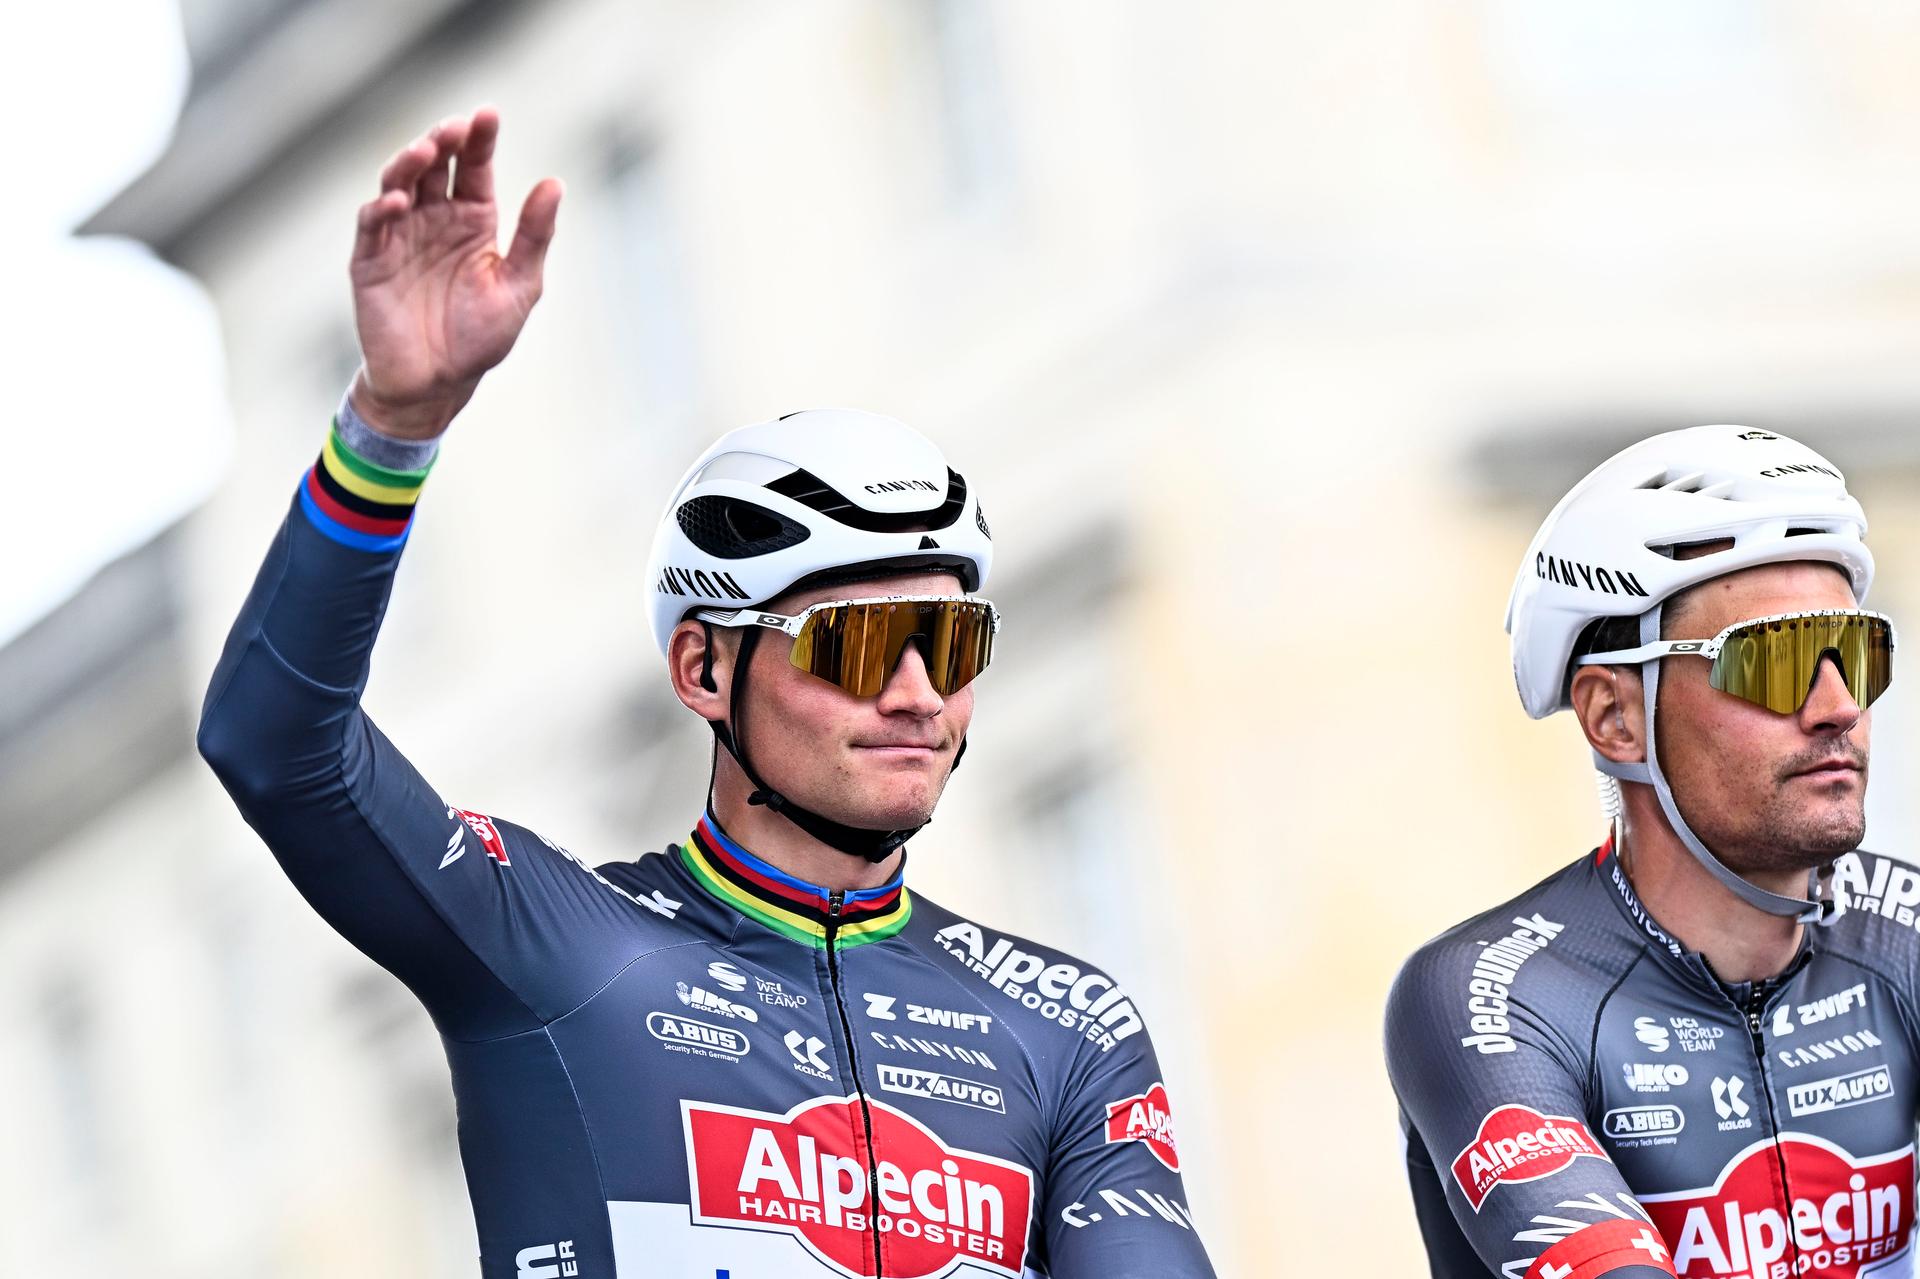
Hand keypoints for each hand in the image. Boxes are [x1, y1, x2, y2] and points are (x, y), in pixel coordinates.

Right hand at [348, 107, 561, 437]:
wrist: (437, 385)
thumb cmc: (479, 338)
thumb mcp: (519, 286)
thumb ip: (534, 236)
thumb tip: (554, 183)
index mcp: (473, 221)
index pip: (474, 168)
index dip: (479, 140)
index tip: (488, 114)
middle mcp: (434, 219)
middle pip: (434, 166)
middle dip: (443, 141)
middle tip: (455, 128)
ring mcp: (400, 236)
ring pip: (398, 183)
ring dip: (409, 164)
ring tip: (427, 150)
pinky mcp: (370, 260)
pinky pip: (372, 225)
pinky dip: (382, 208)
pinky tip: (399, 200)